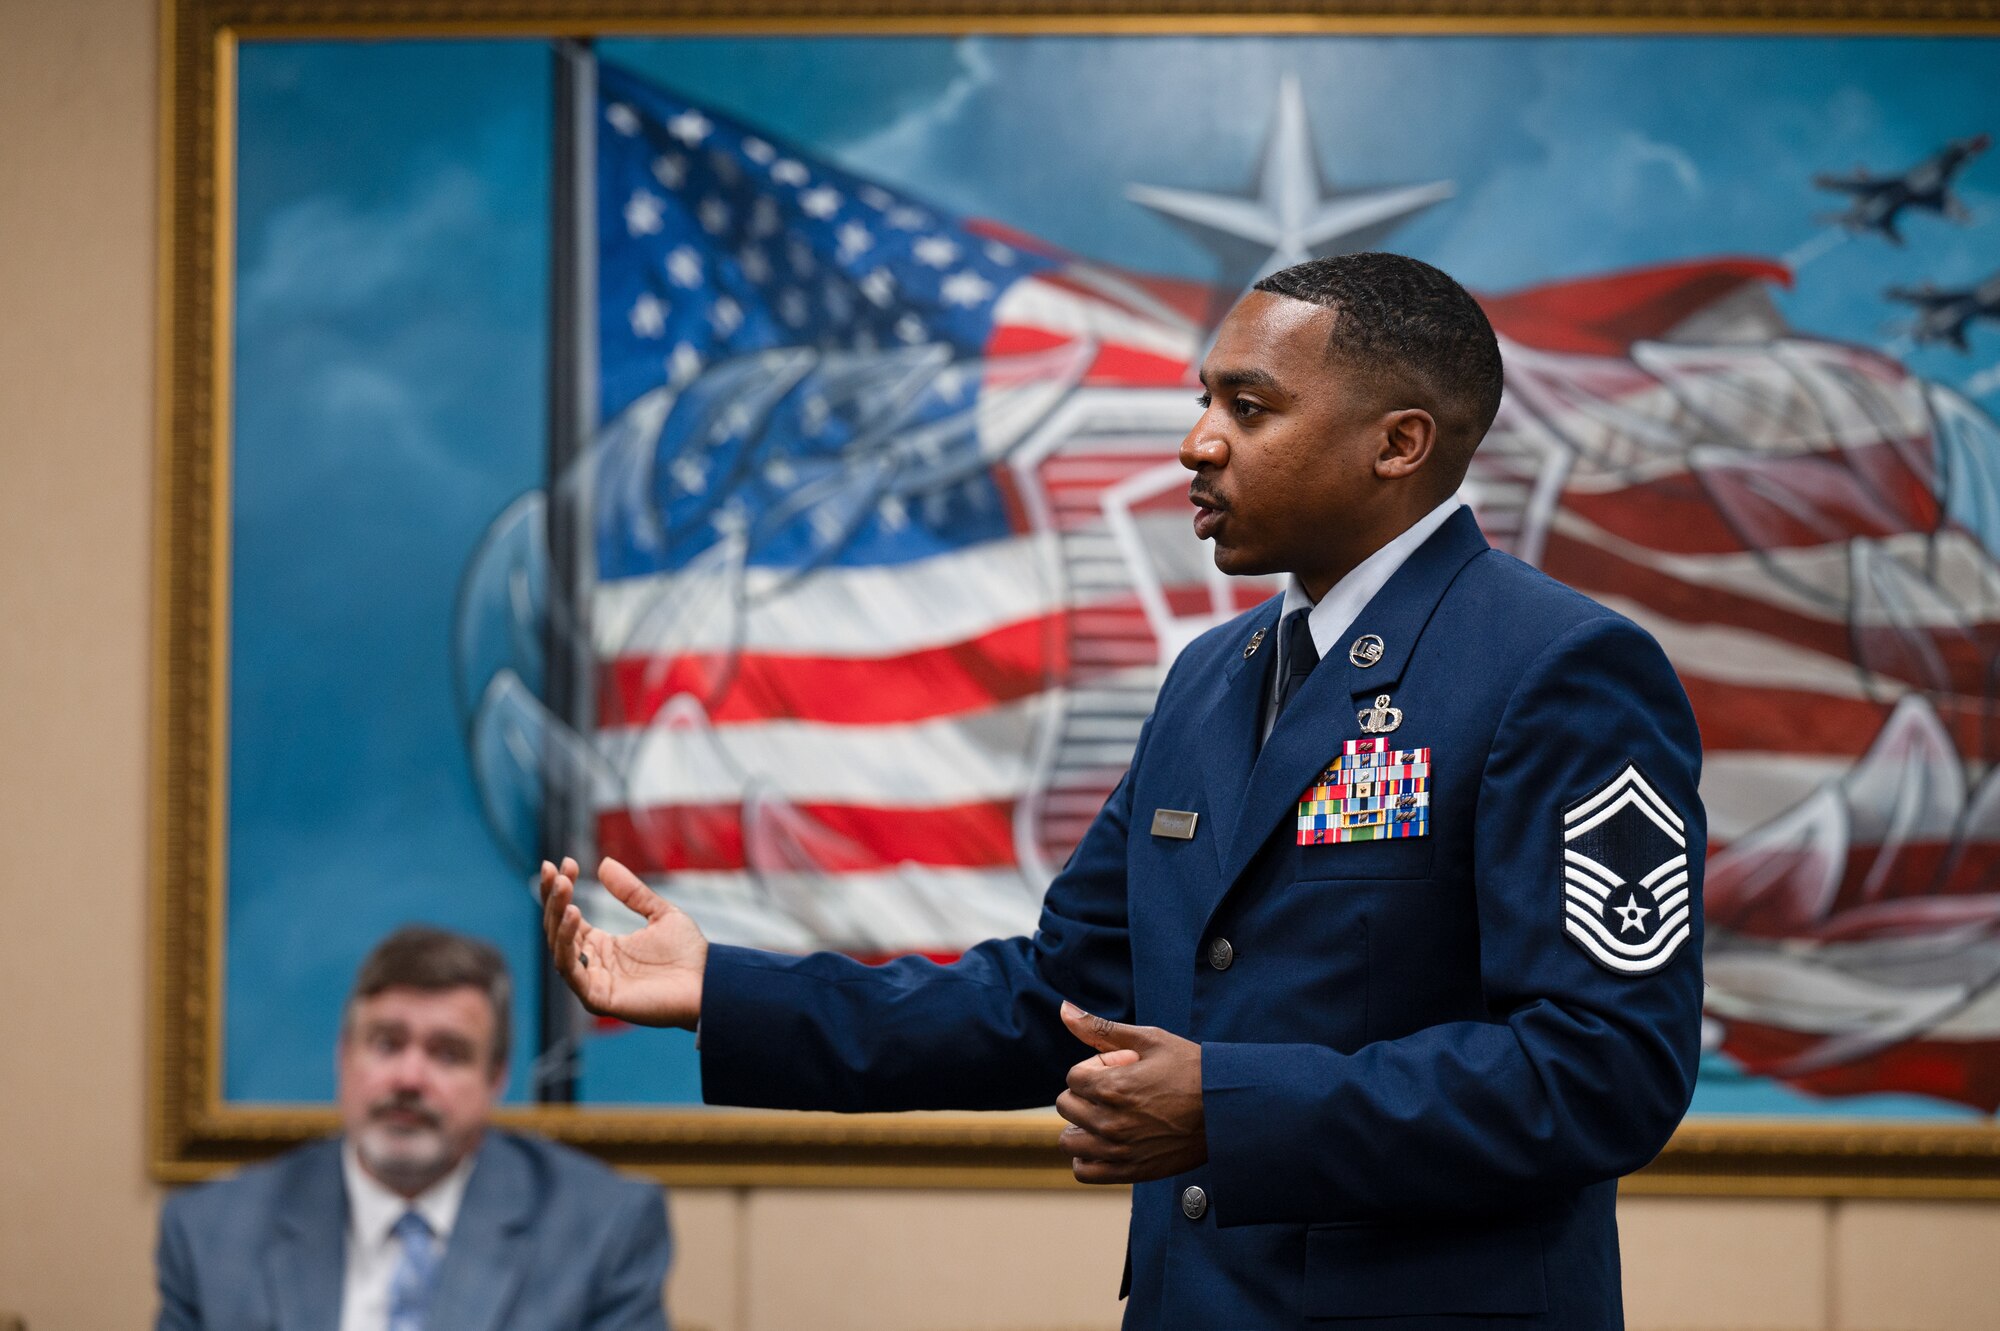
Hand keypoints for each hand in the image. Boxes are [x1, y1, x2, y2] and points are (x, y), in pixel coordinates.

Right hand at [538, 857, 708, 1028]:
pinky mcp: (597, 997)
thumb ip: (632, 892)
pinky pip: (569, 970)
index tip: (565, 861)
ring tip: (564, 886)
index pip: (568, 916)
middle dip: (554, 898)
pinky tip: (572, 914)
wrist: (708, 982)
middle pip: (558, 929)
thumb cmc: (688, 954)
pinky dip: (565, 942)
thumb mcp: (659, 913)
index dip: (562, 889)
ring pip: (559, 947)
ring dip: (556, 916)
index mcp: (603, 946)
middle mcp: (592, 964)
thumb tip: (604, 863)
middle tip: (556, 869)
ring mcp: (593, 982)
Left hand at [1055, 1001, 1206, 1183]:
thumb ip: (1101, 1028)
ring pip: (1070, 1141)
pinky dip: (1086, 1157)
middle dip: (1085, 1093)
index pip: (1072, 1078)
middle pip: (1067, 1106)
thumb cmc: (1191, 1069)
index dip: (1093, 1069)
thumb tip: (1065, 1010)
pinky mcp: (1131, 1171)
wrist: (1227, 1110)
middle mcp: (1111, 1122)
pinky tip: (1103, 1142)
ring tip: (1105, 1116)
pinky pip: (1086, 1171)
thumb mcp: (1150, 1039)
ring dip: (1081, 1126)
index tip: (1118, 1069)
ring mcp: (1120, 1150)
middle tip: (1116, 1091)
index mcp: (1113, 1087)